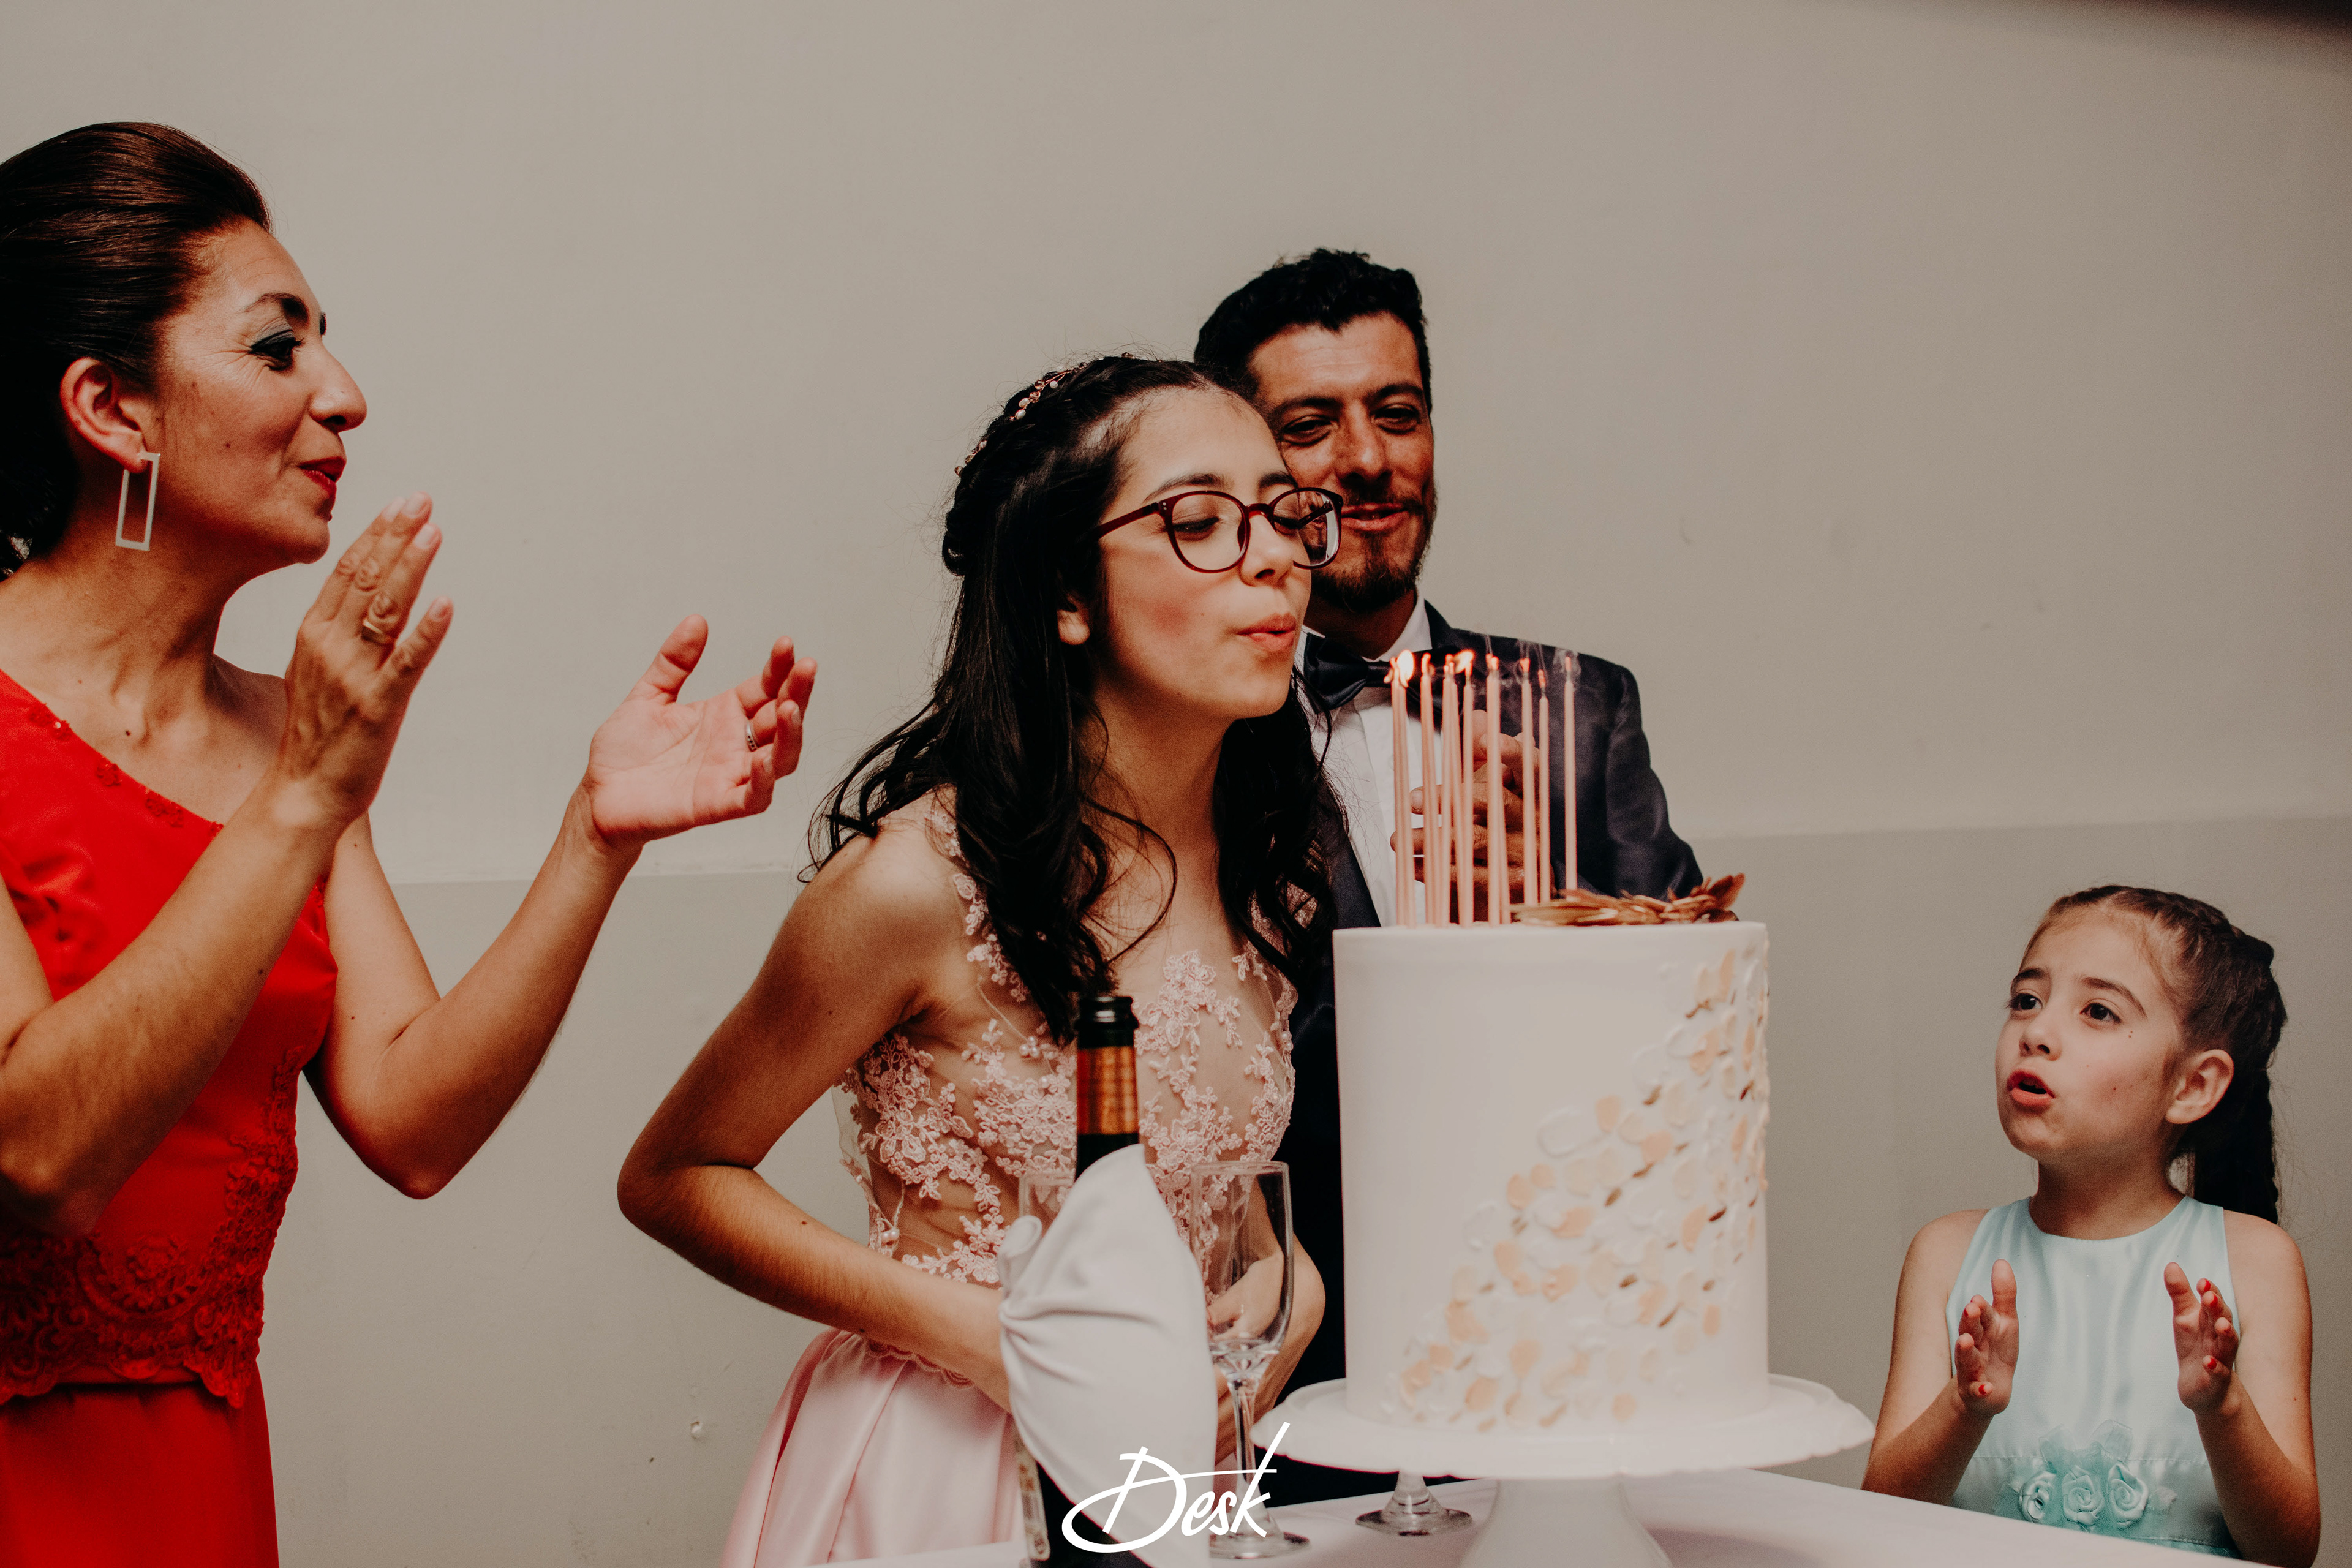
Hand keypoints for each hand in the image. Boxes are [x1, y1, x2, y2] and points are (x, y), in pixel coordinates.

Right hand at [274, 494, 451, 828]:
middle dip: (394, 536)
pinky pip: (407, 661)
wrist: (304, 791)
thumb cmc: (315, 734)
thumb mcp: (313, 672)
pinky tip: (445, 603)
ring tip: (433, 531)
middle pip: (365, 579)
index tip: (398, 506)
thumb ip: (335, 635)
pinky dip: (427, 630)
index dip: (374, 536)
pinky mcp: (378, 705)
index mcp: (312, 635)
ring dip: (411, 567)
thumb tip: (357, 604)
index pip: (345, 572)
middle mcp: (329, 647)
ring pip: (385, 609)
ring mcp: (354, 675)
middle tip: (421, 501)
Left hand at [576, 618, 816, 850]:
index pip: (765, 688)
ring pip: (780, 758)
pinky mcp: (716, 805)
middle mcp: (733, 745)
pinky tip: (764, 762)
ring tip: (790, 707)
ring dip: (792, 734)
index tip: (786, 644)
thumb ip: (673, 662)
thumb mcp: (648, 696)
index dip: (779, 668)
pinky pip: (753, 797)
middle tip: (805, 666)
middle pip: (782, 719)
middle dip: (798, 692)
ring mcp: (729, 776)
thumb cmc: (622, 755)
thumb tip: (696, 621)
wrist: (597, 796)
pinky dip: (764, 782)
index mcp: (722, 716)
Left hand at [1400, 708, 1526, 916]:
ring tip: (1399, 840)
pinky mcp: (1510, 887)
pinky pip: (1470, 878)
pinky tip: (1414, 866)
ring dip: (1432, 839)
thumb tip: (1476, 716)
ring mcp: (1524, 855)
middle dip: (1451, 798)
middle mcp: (1531, 820)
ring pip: (1475, 841)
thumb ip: (1478, 751)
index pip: (1530, 766)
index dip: (1511, 752)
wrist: (1508, 890)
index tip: (1486, 741)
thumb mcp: (1485, 784)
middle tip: (1412, 800)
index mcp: (1529, 791)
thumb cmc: (1491, 826)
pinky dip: (1436, 871)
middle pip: (1496, 802)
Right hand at [1953, 1258, 2018, 1416]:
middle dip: (1970, 1321)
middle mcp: (1975, 1347)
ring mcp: (1973, 1370)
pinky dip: (1981, 1390)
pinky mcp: (1977, 1392)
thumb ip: (2004, 1294)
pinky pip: (1977, 1392)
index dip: (1980, 1309)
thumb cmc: (1996, 1351)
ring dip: (1966, 1351)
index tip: (1979, 1299)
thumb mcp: (2005, 1322)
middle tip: (1971, 1308)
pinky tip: (1986, 1388)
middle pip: (1971, 1332)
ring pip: (1968, 1360)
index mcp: (1983, 1330)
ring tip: (1965, 1341)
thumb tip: (2001, 1261)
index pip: (1981, 1317)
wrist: (1985, 1390)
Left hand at [2167, 1262, 2241, 1411]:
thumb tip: (2171, 1265)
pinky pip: (2218, 1374)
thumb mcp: (2185, 1318)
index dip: (2210, 1292)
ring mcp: (2220, 1360)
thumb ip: (2180, 1294)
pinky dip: (2214, 1367)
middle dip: (2217, 1309)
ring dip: (2225, 1335)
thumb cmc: (2196, 1347)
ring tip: (2222, 1324)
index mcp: (2212, 1322)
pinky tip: (2209, 1361)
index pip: (2214, 1304)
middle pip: (2222, 1321)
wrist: (2204, 1388)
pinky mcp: (2215, 1381)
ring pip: (2226, 1346)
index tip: (2202, 1281)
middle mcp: (2220, 1339)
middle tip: (2209, 1296)